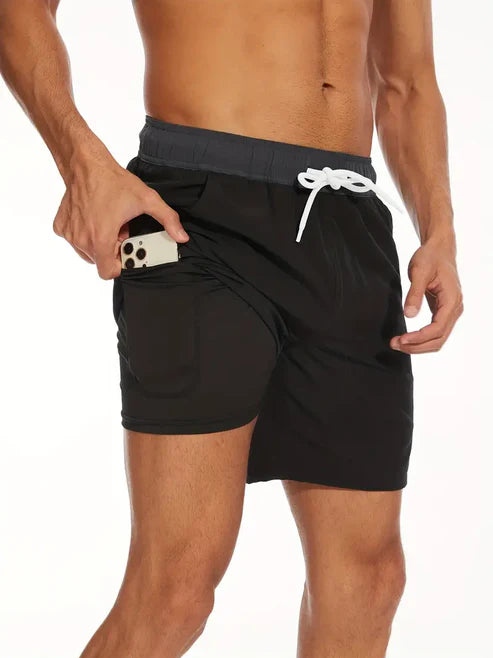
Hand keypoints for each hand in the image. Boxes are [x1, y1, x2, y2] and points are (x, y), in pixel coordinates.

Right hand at [53, 145, 188, 278]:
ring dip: (100, 242)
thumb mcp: (147, 199)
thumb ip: (168, 220)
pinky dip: (86, 233)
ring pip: (88, 252)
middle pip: (101, 260)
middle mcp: (82, 239)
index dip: (121, 264)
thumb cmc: (112, 180)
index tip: (127, 250)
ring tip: (109, 222)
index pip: (108, 272)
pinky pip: (75, 240)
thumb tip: (181, 236)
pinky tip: (95, 216)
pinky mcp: (61, 226)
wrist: (85, 163)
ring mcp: (69, 234)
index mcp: (101, 238)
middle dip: (113, 250)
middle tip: (121, 229)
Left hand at [390, 236, 462, 353]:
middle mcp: (455, 309)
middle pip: (439, 339)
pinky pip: (435, 332)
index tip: (401, 339)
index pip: (438, 328)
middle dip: (417, 346)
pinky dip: (421, 339)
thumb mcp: (419, 271)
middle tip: (394, 344)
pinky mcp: (443, 312)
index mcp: (451, 300)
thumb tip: (409, 315)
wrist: (439, 249)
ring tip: (397, 343)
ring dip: (418, 345)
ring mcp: (450, 312)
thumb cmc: (430, 257)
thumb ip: (414, 294)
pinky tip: (407, 338)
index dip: (419, 337)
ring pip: (438, 339)